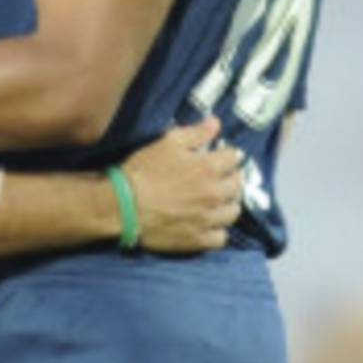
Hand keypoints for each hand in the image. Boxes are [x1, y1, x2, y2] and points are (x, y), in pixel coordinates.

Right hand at [118, 116, 243, 252]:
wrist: (125, 205)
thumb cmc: (145, 170)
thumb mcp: (168, 142)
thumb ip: (196, 133)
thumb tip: (216, 123)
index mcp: (209, 168)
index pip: (233, 157)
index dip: (227, 154)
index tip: (221, 155)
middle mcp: (215, 194)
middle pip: (238, 185)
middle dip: (231, 177)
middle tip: (221, 176)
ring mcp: (208, 219)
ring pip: (233, 212)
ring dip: (228, 204)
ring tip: (218, 201)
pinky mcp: (199, 240)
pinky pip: (221, 237)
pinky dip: (218, 230)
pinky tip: (209, 223)